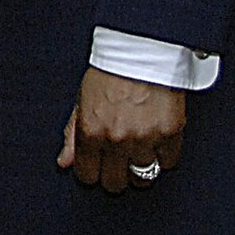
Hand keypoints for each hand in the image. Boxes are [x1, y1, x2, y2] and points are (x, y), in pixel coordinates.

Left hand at [57, 66, 185, 193]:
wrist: (141, 51)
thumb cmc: (109, 72)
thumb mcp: (82, 99)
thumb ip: (73, 133)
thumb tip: (65, 162)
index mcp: (91, 131)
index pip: (87, 176)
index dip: (92, 172)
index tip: (98, 165)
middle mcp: (116, 139)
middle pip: (115, 184)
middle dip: (115, 175)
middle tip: (119, 160)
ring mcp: (145, 139)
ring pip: (142, 178)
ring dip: (139, 168)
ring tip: (139, 151)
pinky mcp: (170, 134)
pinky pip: (167, 163)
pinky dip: (163, 156)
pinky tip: (156, 141)